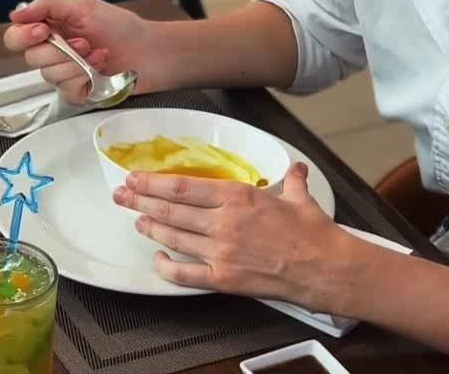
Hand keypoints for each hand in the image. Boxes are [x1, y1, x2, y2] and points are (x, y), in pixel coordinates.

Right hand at [4, 0, 162, 102]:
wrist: (149, 51)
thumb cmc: (121, 26)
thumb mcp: (83, 7)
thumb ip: (47, 6)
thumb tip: (15, 14)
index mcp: (51, 28)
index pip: (17, 37)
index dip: (23, 36)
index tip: (42, 31)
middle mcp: (53, 52)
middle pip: (30, 57)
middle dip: (58, 50)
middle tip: (83, 42)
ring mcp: (64, 74)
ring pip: (48, 74)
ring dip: (76, 63)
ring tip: (98, 52)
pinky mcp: (77, 92)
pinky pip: (65, 90)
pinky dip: (83, 78)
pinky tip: (100, 68)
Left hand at [113, 162, 353, 310]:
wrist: (326, 268)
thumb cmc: (314, 233)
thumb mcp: (300, 197)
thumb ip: (291, 180)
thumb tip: (295, 169)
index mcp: (239, 197)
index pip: (184, 187)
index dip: (154, 183)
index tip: (136, 178)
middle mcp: (224, 222)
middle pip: (170, 210)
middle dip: (140, 201)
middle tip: (122, 195)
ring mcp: (221, 252)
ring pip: (173, 237)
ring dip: (150, 228)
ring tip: (136, 220)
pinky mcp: (224, 279)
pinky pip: (184, 274)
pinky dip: (165, 266)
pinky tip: (157, 259)